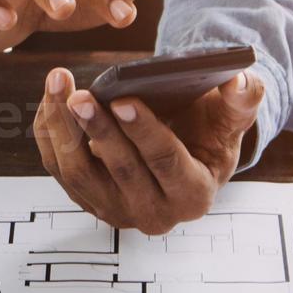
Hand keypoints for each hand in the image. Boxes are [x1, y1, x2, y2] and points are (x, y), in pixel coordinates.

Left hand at [33, 66, 265, 234]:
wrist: (185, 156)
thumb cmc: (209, 135)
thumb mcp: (231, 121)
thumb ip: (242, 101)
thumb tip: (241, 79)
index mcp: (193, 196)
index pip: (166, 163)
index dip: (145, 132)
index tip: (123, 99)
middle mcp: (154, 213)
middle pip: (118, 170)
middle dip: (97, 129)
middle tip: (78, 93)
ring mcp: (117, 210)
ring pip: (79, 172)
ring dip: (63, 128)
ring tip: (57, 83)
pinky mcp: (89, 200)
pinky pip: (60, 168)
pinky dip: (51, 133)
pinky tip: (50, 99)